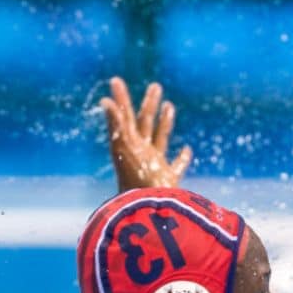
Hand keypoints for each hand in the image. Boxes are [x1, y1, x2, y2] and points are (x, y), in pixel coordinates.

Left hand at [100, 77, 192, 191]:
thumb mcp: (125, 149)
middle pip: (144, 124)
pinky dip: (182, 158)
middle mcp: (140, 153)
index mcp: (128, 144)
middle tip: (155, 86)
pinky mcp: (168, 181)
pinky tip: (187, 149)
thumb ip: (117, 125)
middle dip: (149, 104)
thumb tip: (105, 100)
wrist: (147, 211)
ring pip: (160, 139)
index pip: (124, 116)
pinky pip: (176, 167)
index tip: (115, 81)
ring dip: (164, 123)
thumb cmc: (136, 180)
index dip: (120, 99)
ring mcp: (153, 166)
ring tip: (169, 105)